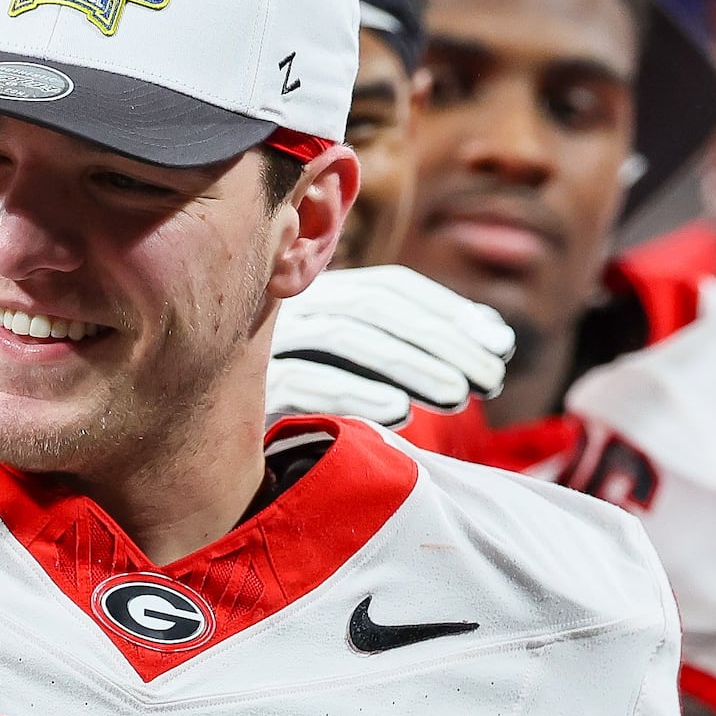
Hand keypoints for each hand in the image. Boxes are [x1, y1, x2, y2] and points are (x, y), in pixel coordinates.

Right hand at [269, 267, 516, 430]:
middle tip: (493, 378)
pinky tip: (397, 411)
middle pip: (376, 308)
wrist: (215, 428)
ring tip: (458, 396)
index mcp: (317, 290)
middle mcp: (292, 305)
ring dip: (409, 365)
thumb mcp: (358, 362)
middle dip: (441, 341)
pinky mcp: (248, 385)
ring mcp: (266, 340)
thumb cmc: (302, 395)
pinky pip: (303, 381)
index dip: (448, 309)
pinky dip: (352, 392)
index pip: (391, 286)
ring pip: (346, 338)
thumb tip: (496, 334)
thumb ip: (419, 342)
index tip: (499, 344)